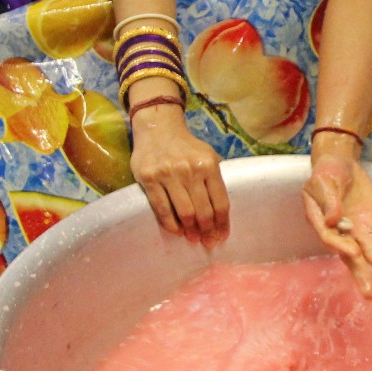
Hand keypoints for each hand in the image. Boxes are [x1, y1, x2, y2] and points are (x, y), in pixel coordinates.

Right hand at [128, 102, 228, 243]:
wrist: (158, 129)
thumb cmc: (187, 147)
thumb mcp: (208, 156)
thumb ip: (215, 179)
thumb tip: (220, 213)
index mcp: (208, 164)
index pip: (220, 202)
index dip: (222, 223)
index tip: (222, 236)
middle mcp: (190, 169)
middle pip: (203, 211)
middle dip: (207, 231)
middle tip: (207, 241)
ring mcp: (168, 174)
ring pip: (184, 212)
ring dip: (190, 230)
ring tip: (192, 237)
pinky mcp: (149, 178)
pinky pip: (162, 208)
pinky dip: (170, 224)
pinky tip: (176, 230)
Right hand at [302, 144, 371, 296]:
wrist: (341, 163)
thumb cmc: (326, 173)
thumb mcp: (322, 180)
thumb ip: (328, 199)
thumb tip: (333, 219)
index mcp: (321, 222)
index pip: (330, 239)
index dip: (342, 247)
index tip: (354, 253)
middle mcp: (340, 232)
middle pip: (351, 256)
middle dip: (362, 274)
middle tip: (370, 294)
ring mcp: (358, 230)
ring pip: (370, 252)